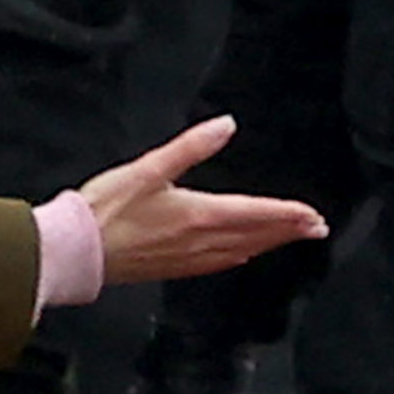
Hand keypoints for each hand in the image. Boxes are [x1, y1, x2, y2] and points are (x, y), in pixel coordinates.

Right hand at [81, 116, 327, 287]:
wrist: (76, 251)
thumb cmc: (106, 210)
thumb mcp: (148, 167)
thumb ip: (191, 147)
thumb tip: (225, 125)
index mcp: (198, 214)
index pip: (255, 214)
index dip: (287, 214)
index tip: (313, 215)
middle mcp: (199, 241)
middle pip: (256, 235)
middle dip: (289, 231)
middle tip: (317, 228)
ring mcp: (187, 259)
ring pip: (241, 250)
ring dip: (269, 243)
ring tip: (290, 238)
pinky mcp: (173, 268)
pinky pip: (219, 263)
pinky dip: (240, 255)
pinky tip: (243, 253)